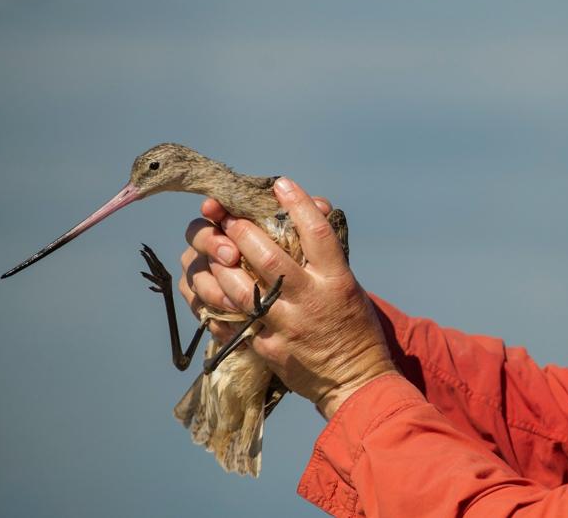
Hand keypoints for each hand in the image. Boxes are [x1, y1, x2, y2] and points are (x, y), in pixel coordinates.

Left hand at [178, 179, 396, 418]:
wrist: (355, 382)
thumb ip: (326, 256)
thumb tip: (311, 209)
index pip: (316, 233)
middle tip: (228, 216)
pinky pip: (232, 321)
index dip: (297, 204)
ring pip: (241, 289)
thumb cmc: (354, 328)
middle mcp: (310, 301)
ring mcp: (286, 327)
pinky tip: (211, 287)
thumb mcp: (350, 286)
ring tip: (215, 249)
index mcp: (337, 281)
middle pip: (268, 256)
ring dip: (220, 265)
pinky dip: (217, 302)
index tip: (281, 184)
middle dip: (242, 230)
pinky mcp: (268, 349)